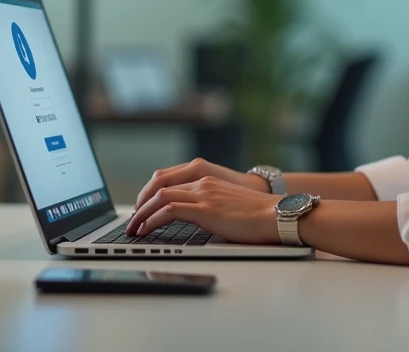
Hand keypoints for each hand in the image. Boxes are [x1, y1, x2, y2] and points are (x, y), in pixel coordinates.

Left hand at [133, 158, 267, 216]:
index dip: (150, 194)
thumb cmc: (258, 215)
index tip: (143, 209)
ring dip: (141, 213)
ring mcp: (203, 194)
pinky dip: (152, 220)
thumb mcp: (229, 204)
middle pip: (159, 185)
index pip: (168, 179)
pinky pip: (168, 210)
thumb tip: (198, 221)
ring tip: (133, 229)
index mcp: (207, 179)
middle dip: (140, 203)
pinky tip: (147, 231)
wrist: (276, 214)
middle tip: (132, 220)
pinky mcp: (205, 209)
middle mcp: (202, 182)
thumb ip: (211, 206)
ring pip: (159, 196)